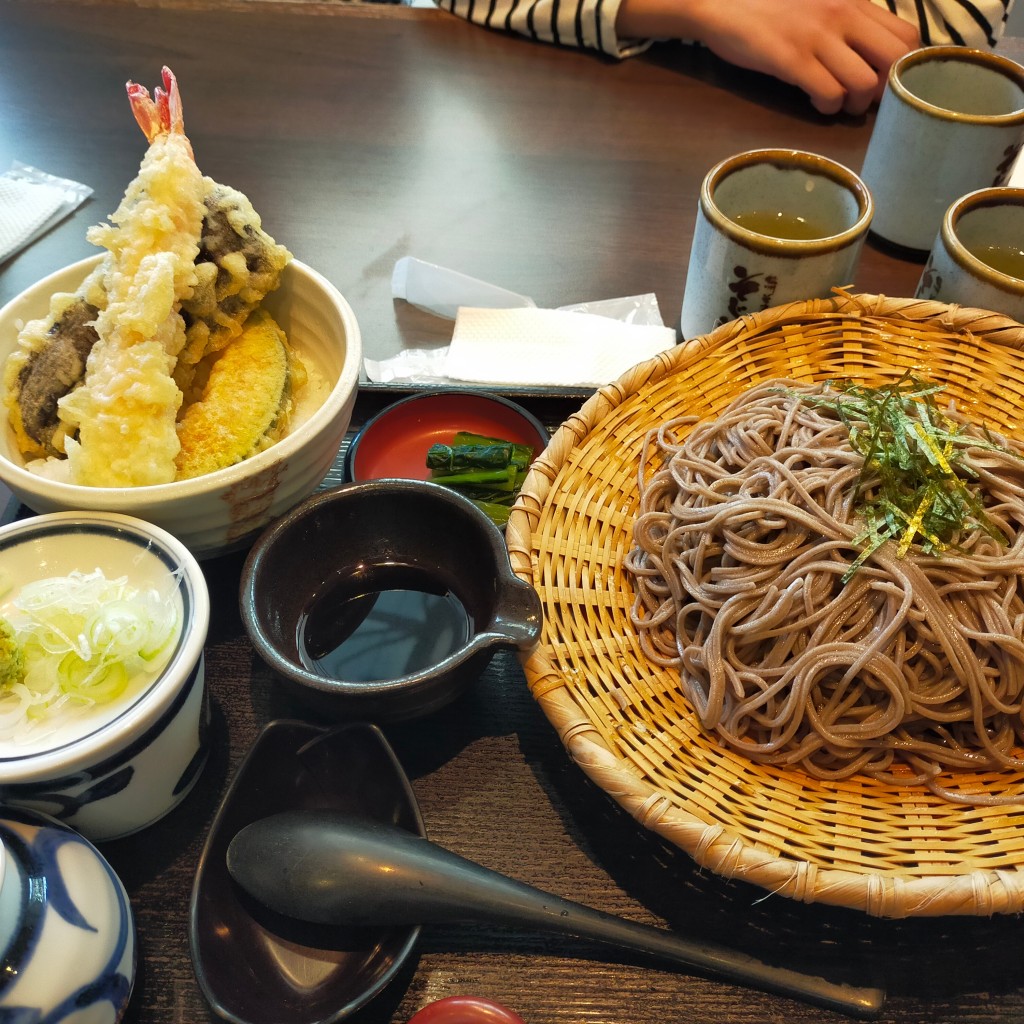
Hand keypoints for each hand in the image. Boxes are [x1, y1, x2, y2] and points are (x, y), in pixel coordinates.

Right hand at [616, 0, 920, 114]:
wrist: (722, 3)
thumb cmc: (770, 7)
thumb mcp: (820, 3)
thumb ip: (849, 20)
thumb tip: (874, 53)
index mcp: (855, 2)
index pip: (907, 37)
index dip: (903, 67)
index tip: (884, 81)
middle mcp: (844, 16)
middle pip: (895, 62)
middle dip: (886, 90)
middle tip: (865, 100)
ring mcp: (818, 38)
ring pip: (866, 84)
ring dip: (855, 104)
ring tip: (837, 103)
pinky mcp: (792, 59)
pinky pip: (830, 94)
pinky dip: (828, 107)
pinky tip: (816, 103)